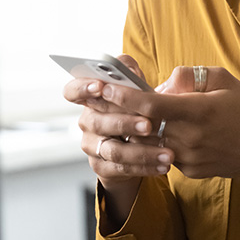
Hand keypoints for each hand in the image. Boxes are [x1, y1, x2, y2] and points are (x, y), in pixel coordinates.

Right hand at [63, 55, 175, 226]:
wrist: (141, 142)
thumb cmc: (139, 107)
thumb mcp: (137, 88)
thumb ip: (131, 74)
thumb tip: (129, 70)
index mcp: (90, 99)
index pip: (73, 91)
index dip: (82, 88)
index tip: (100, 86)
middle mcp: (87, 121)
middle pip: (99, 122)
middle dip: (126, 123)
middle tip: (149, 125)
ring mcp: (92, 146)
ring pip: (113, 150)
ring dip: (142, 152)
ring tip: (166, 153)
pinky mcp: (101, 167)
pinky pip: (121, 169)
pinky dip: (144, 167)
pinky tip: (162, 166)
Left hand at [100, 64, 239, 211]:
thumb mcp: (224, 81)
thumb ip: (190, 77)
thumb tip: (162, 83)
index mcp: (198, 111)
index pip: (150, 104)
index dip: (124, 95)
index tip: (104, 86)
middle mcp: (189, 137)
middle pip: (143, 125)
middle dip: (120, 112)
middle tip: (99, 99)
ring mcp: (187, 158)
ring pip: (149, 142)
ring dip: (135, 130)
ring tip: (122, 116)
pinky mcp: (187, 171)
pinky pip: (164, 153)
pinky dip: (157, 142)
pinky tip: (157, 132)